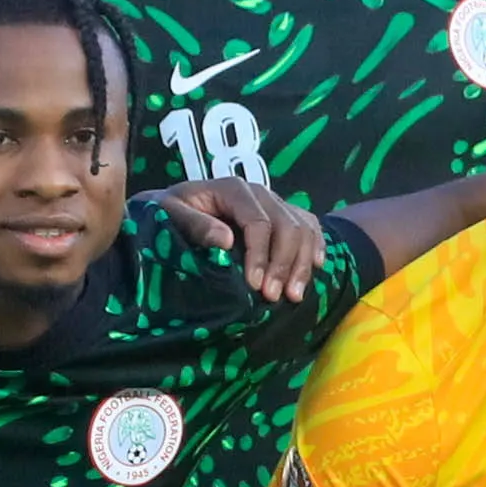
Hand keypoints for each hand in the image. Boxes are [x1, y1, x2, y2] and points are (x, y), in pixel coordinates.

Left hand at [143, 172, 327, 301]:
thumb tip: (226, 240)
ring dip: (302, 264)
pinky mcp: (282, 214)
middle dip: (283, 264)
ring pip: (303, 229)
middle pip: (287, 226)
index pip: (259, 222)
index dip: (260, 255)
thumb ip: (194, 224)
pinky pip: (310, 226)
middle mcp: (260, 192)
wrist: (174, 206)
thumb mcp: (169, 214)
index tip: (255, 286)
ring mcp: (274, 203)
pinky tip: (316, 268)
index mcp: (234, 189)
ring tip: (293, 295)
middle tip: (274, 297)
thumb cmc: (168, 212)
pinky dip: (316, 246)